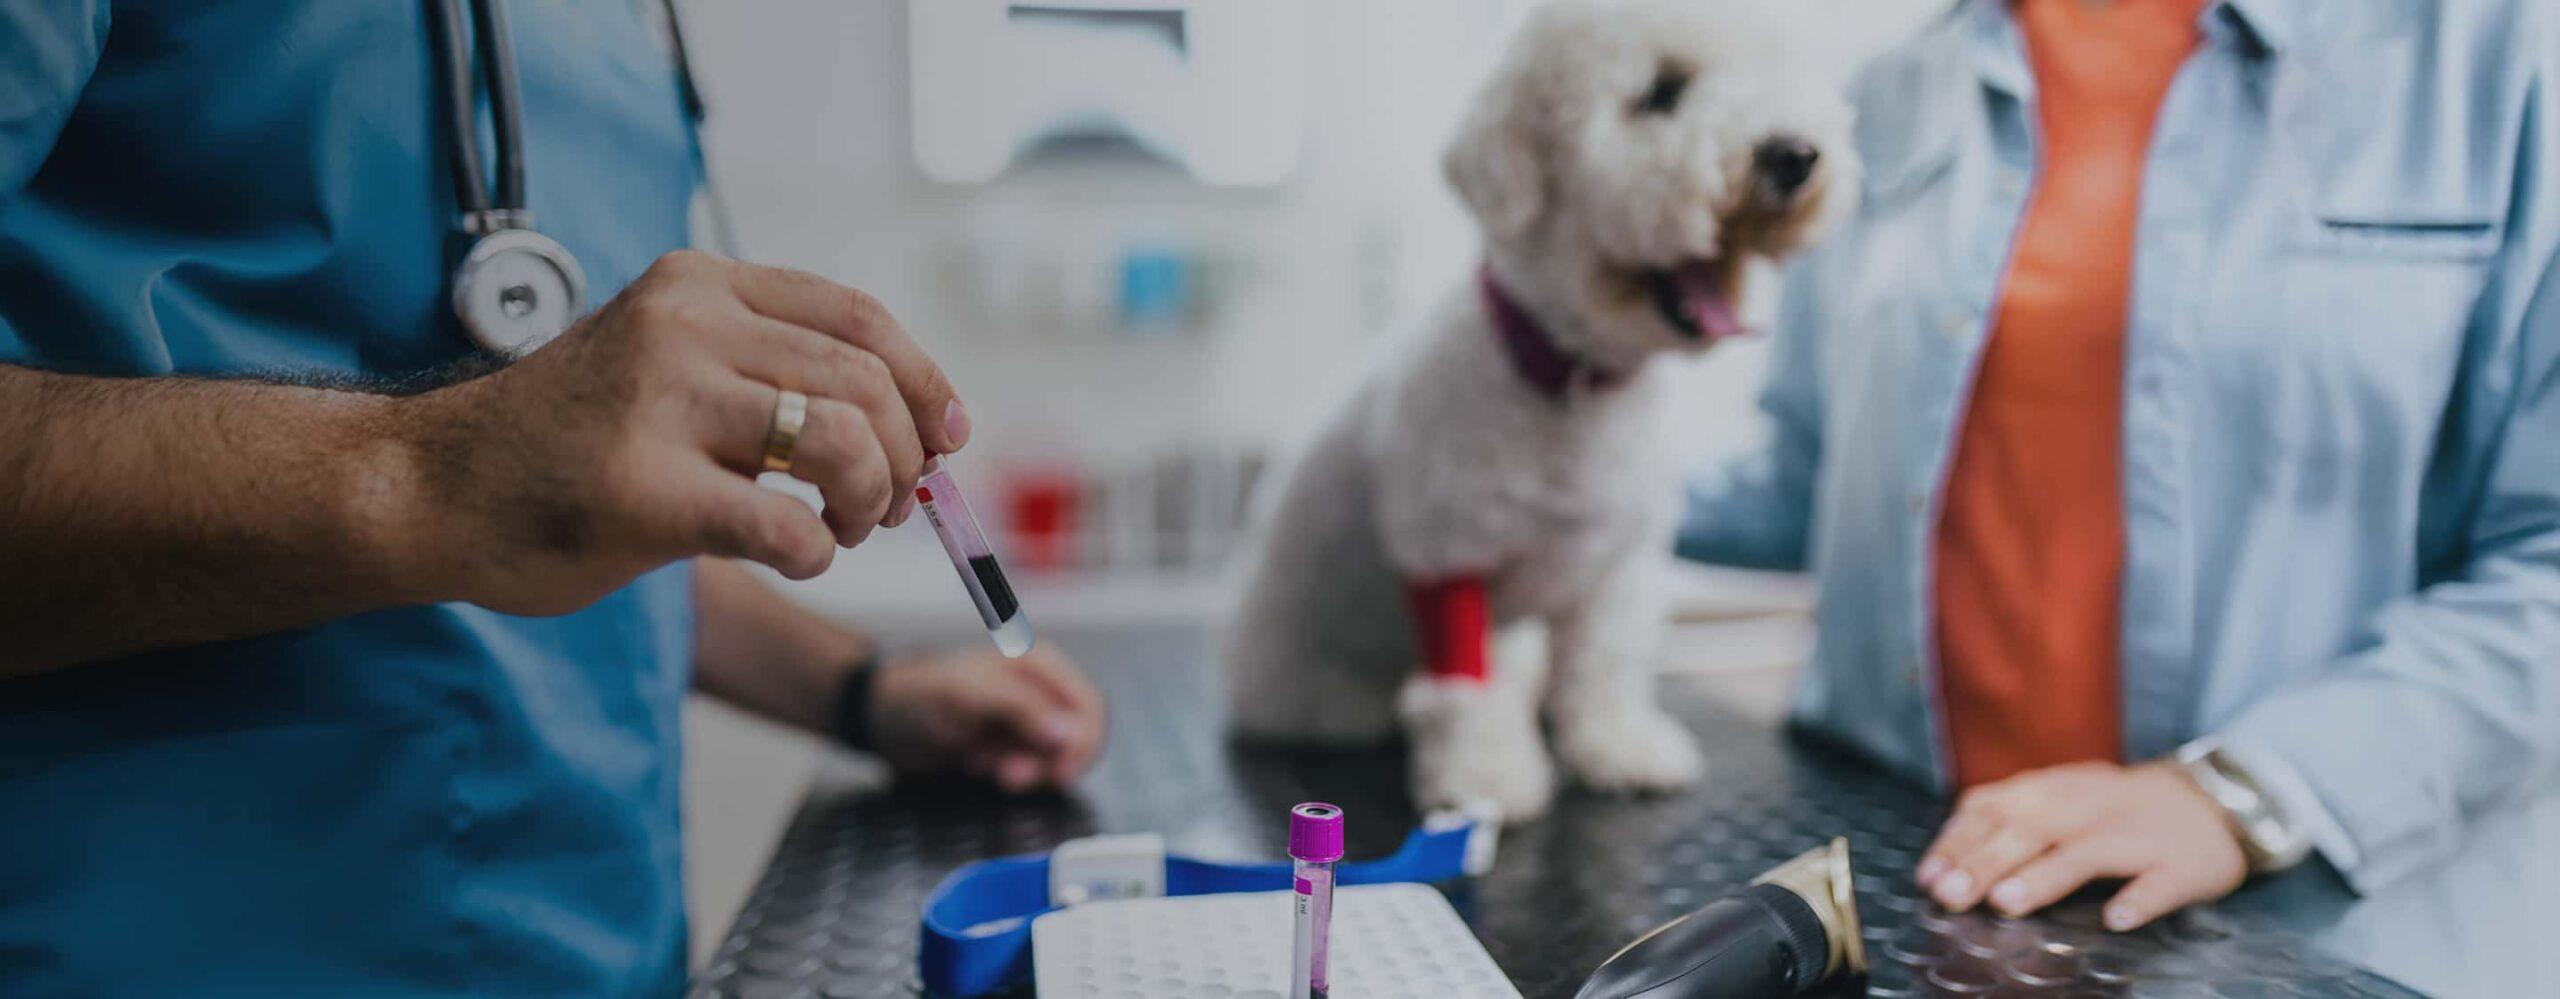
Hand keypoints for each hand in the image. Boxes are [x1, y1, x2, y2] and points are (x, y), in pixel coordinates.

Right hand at [392, 250, 968, 614]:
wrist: (427, 488)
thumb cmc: (563, 444)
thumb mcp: (665, 363)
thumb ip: (768, 371)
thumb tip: (915, 431)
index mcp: (699, 286)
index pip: (858, 316)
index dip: (924, 381)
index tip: (949, 439)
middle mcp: (683, 325)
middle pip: (863, 383)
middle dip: (904, 458)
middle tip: (888, 509)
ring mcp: (659, 403)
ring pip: (841, 444)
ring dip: (868, 503)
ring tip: (842, 530)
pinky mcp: (641, 491)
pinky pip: (786, 526)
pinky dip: (814, 552)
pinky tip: (793, 556)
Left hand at [868, 643, 1105, 791]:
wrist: (881, 719)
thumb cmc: (919, 694)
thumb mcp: (969, 696)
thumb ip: (1021, 709)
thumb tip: (1069, 733)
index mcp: (1040, 666)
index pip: (1089, 708)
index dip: (1083, 743)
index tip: (1061, 773)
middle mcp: (1041, 693)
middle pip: (1077, 739)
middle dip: (1047, 764)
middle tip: (1008, 775)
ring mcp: (1027, 723)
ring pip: (1054, 761)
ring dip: (1023, 771)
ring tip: (981, 762)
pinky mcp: (1012, 748)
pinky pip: (1031, 772)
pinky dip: (1007, 776)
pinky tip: (976, 763)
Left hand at [1915, 761, 2247, 931]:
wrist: (2216, 799)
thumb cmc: (2119, 810)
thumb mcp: (2062, 797)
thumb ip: (2009, 819)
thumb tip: (1945, 864)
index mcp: (2057, 790)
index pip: (1998, 808)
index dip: (1960, 841)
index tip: (1929, 876)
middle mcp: (2092, 807)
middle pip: (2032, 829)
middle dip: (1985, 862)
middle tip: (1951, 896)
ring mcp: (2138, 835)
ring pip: (2088, 852)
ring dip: (2045, 876)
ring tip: (2006, 902)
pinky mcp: (2181, 866)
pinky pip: (2160, 884)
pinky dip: (2138, 901)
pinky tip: (2115, 919)